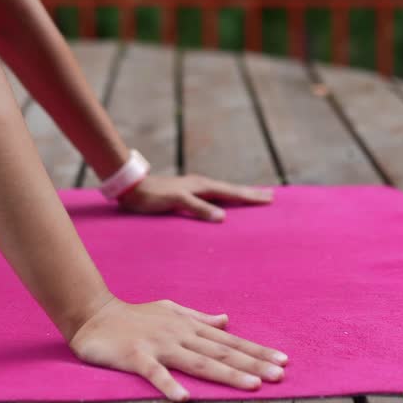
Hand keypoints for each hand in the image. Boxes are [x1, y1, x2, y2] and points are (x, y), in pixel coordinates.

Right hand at [67, 295, 287, 400]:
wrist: (94, 315)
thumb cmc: (134, 316)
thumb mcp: (170, 311)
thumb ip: (199, 319)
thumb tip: (226, 321)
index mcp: (189, 327)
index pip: (229, 341)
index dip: (256, 351)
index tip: (283, 362)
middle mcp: (179, 334)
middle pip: (221, 352)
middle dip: (252, 364)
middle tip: (279, 376)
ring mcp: (158, 345)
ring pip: (198, 361)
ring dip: (226, 373)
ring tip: (252, 385)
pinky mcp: (136, 356)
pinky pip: (154, 373)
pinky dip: (168, 384)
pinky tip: (183, 399)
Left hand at [117, 173, 272, 221]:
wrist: (132, 187)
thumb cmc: (153, 196)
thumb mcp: (177, 201)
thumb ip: (199, 208)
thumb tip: (223, 217)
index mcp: (202, 185)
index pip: (232, 192)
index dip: (250, 197)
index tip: (269, 199)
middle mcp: (201, 184)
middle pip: (231, 189)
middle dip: (250, 194)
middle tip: (270, 196)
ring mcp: (194, 188)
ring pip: (223, 191)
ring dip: (239, 195)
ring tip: (252, 197)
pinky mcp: (186, 193)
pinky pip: (213, 196)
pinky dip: (224, 198)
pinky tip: (223, 203)